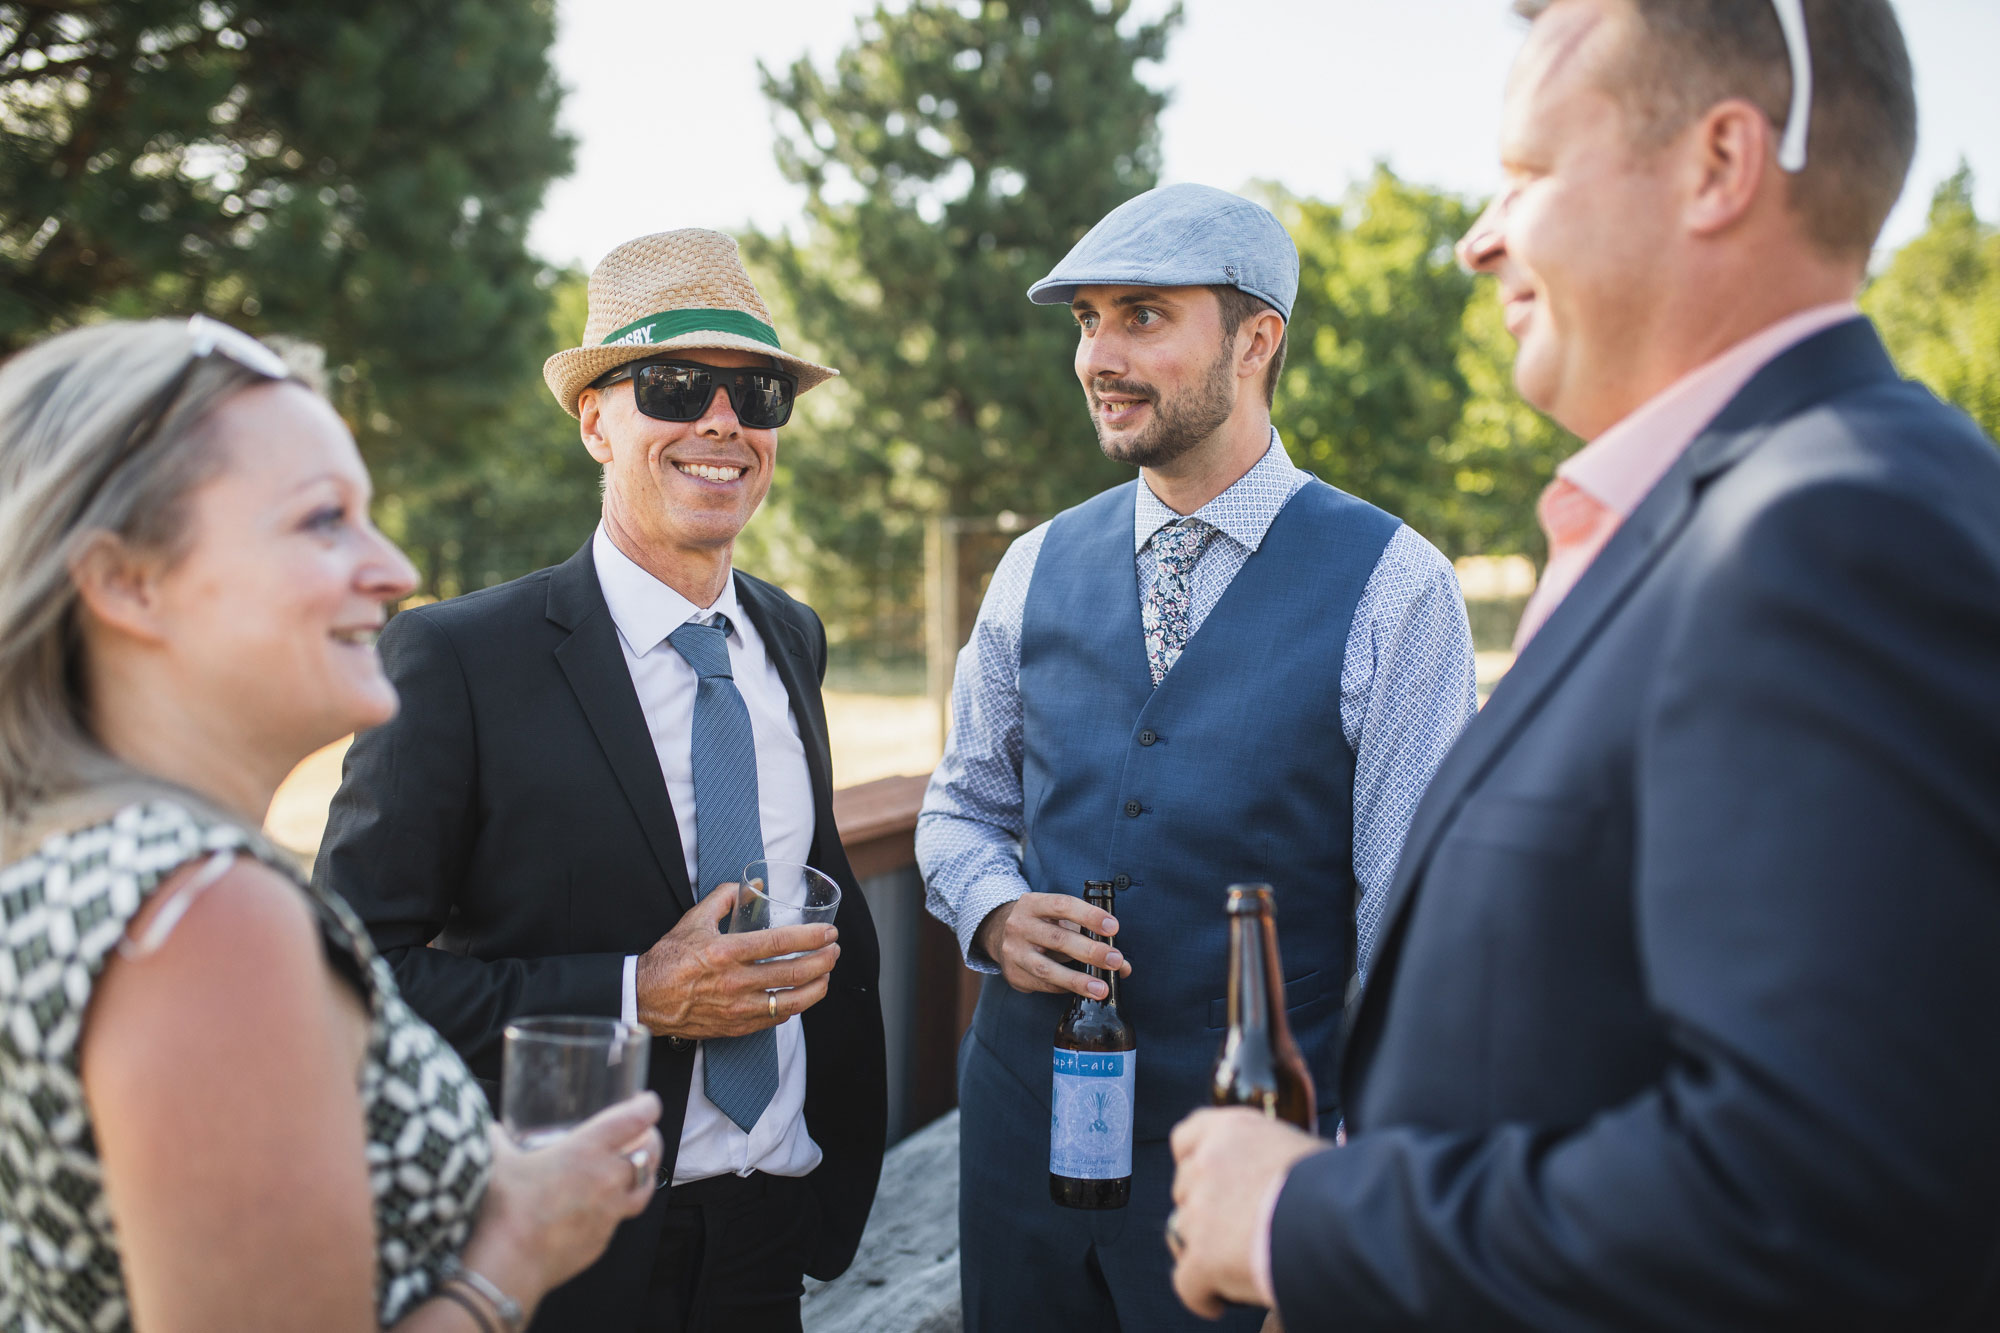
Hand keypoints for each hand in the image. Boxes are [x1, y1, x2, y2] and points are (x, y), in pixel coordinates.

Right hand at [463, 1092, 663, 1300]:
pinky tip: (602, 1208)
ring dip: (644, 1175)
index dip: (647, 1106)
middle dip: (651, 1139)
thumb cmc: (505, 1210)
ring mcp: (609, 1213)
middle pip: (649, 1153)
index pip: (634, 1120)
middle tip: (644, 1133)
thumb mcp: (497, 1161)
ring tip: (637, 1169)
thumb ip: (496, 1139)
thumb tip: (490, 1129)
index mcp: (587, 1151)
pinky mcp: (602, 1241)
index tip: (646, 1102)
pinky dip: (616, 1209)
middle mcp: (607, 1180)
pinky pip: (619, 1220)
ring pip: (644, 1189)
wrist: (508, 1264)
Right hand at [634, 885, 839, 1038]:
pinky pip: (774, 1018)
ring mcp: (737, 1009)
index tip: (829, 932)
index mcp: (725, 952)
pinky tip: (801, 995)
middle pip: (794, 973)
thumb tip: (753, 885)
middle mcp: (735, 982)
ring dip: (817, 987)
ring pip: (791, 1002)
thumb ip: (725, 898)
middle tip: (834, 951)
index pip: (780, 943)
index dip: (811, 937)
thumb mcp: (694, 920)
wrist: (645, 999)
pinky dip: (793, 1006)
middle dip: (823, 961)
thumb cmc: (669, 958)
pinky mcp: (736, 1027)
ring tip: (827, 975)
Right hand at [974, 893, 1131, 999]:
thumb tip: (1124, 966)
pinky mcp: (1013, 974)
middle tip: (1116, 960)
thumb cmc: (1041, 924)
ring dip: (1077, 980)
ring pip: (1046, 968)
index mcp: (1032, 903)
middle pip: (1057, 938)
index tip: (1113, 927)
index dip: (1089, 915)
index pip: (1062, 905)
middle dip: (1090, 951)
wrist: (998, 935)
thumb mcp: (1058, 918)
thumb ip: (1089, 934)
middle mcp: (1019, 925)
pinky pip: (1043, 984)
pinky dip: (1065, 987)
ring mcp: (1013, 951)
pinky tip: (1081, 990)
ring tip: (1101, 988)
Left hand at [1167, 1107, 1328, 1319]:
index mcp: (1232, 1130)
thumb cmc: (1338, 1185)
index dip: (1193, 1162)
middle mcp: (1208, 1162)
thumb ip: (1272, 1158)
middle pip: (1184, 1189)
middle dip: (1202, 1209)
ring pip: (1182, 1233)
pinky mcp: (1203, 1257)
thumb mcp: (1302, 1149)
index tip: (1206, 1181)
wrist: (1342, 1221)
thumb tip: (1280, 1178)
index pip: (1187, 1138)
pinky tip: (1218, 1302)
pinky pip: (1186, 1282)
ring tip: (1230, 1266)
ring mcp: (1200, 1210)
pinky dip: (1201, 1295)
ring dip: (1202, 1249)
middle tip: (1232, 1230)